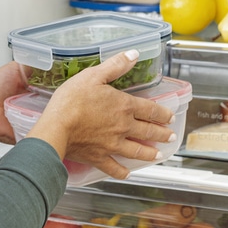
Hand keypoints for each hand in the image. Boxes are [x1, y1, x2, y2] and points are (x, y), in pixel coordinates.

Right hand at [27, 50, 176, 179]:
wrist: (56, 128)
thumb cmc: (72, 100)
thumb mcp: (93, 76)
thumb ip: (115, 65)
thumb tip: (133, 54)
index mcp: (124, 106)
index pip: (150, 110)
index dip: (162, 113)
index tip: (170, 117)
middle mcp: (123, 127)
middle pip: (148, 132)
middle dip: (162, 134)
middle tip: (171, 137)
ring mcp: (112, 145)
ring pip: (137, 151)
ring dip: (149, 153)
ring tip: (158, 155)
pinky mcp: (99, 157)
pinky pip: (114, 168)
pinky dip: (122, 171)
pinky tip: (127, 172)